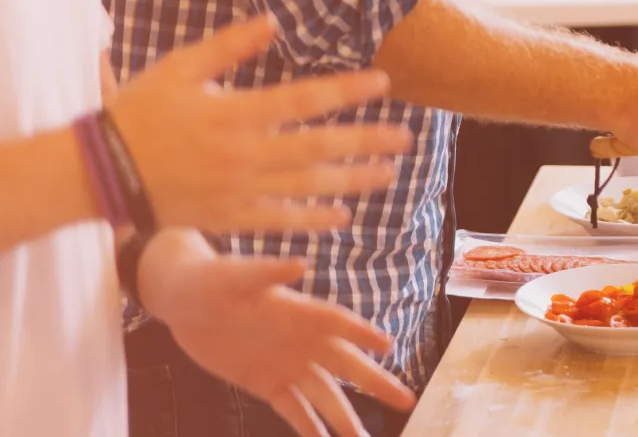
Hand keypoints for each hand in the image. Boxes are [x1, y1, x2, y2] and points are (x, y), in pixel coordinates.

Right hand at [106, 17, 411, 232]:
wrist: (101, 171)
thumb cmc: (140, 112)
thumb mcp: (180, 68)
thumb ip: (229, 46)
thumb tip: (272, 20)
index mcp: (235, 113)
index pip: (305, 100)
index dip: (347, 91)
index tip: (383, 83)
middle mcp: (244, 154)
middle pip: (319, 146)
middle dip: (367, 141)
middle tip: (407, 138)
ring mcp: (239, 190)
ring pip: (308, 187)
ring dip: (353, 180)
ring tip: (389, 174)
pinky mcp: (228, 217)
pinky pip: (280, 221)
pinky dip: (313, 219)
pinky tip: (344, 215)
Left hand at [139, 229, 414, 436]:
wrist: (184, 301)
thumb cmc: (212, 280)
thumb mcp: (235, 276)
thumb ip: (267, 272)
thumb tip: (300, 264)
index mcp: (301, 311)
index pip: (340, 323)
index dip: (363, 334)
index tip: (388, 346)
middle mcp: (303, 340)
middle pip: (347, 365)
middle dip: (376, 383)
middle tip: (406, 400)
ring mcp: (288, 364)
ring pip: (324, 394)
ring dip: (344, 416)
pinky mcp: (266, 383)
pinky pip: (293, 409)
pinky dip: (308, 426)